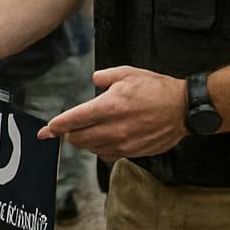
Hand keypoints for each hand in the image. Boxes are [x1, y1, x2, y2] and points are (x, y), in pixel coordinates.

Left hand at [38, 66, 187, 161]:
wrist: (184, 108)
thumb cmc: (156, 88)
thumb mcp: (127, 73)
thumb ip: (104, 77)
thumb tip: (93, 82)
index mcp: (108, 107)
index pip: (72, 121)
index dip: (55, 126)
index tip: (45, 131)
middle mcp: (114, 128)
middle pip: (77, 139)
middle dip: (69, 134)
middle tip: (69, 128)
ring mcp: (124, 143)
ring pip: (91, 149)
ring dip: (85, 142)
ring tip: (90, 130)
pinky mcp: (134, 152)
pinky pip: (108, 155)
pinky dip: (101, 148)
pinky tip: (106, 138)